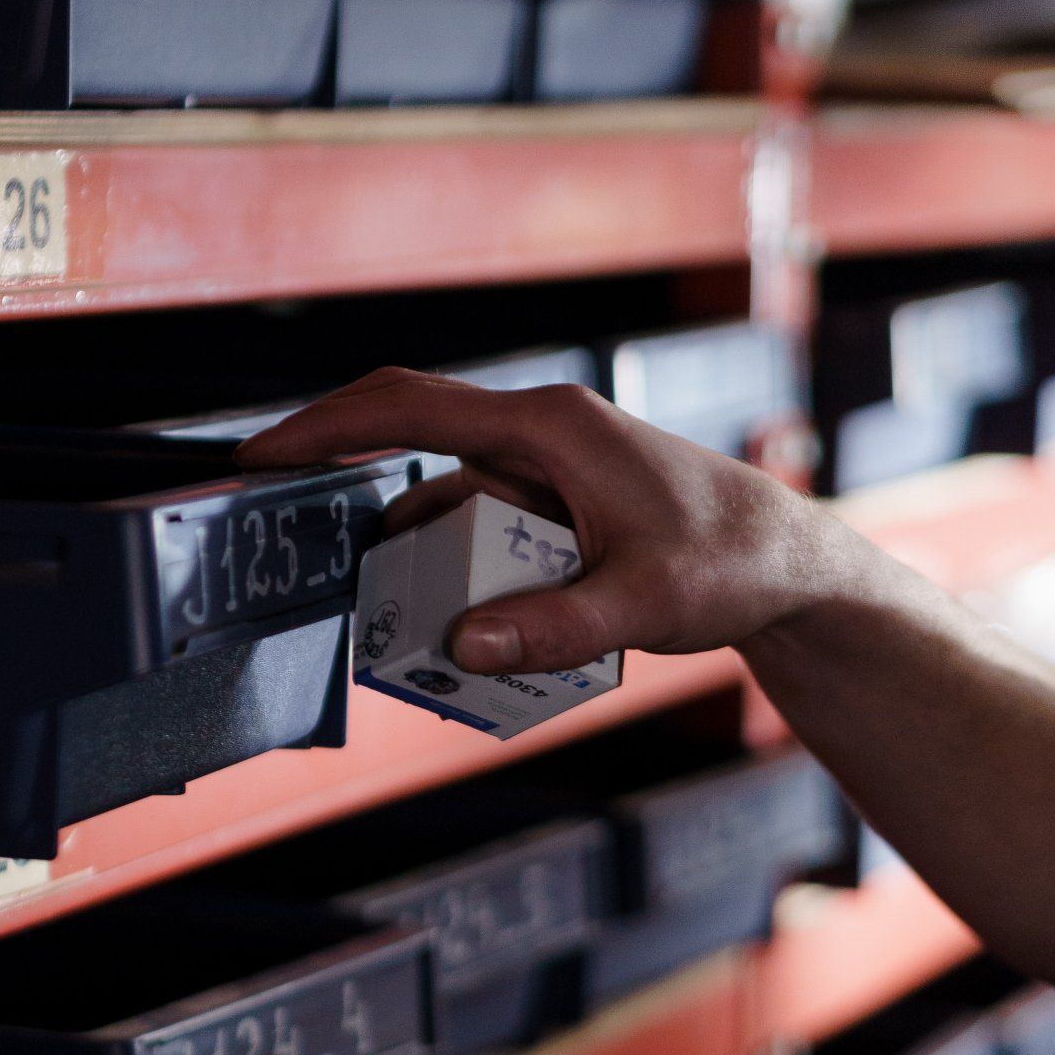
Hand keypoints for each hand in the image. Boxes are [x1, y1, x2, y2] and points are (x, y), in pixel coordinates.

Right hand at [238, 370, 815, 674]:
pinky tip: (464, 634)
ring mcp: (547, 469)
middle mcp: (539, 435)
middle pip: (414, 445)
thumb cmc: (732, 562)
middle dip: (353, 490)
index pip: (409, 407)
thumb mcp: (646, 604)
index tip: (261, 457)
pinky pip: (483, 533)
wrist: (793, 564)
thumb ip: (555, 627)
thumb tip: (463, 647)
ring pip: (448, 503)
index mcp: (549, 427)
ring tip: (399, 626)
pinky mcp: (557, 506)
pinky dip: (461, 576)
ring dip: (418, 559)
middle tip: (297, 540)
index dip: (325, 427)